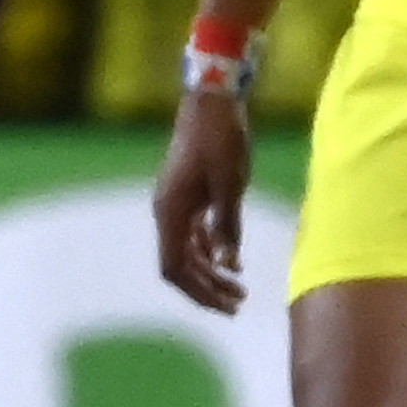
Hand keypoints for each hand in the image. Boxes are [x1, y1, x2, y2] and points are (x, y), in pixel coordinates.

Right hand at [152, 91, 251, 313]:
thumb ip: (227, 227)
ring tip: (240, 287)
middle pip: (179, 264)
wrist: (212, 101)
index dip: (199, 292)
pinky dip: (208, 249)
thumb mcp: (230, 186)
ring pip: (186, 249)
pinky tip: (232, 257)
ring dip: (210, 270)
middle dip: (207, 287)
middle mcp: (166, 210)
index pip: (175, 268)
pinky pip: (191, 232)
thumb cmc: (222, 140)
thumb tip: (228, 265)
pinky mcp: (185, 192)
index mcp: (170, 211)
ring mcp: (174, 201)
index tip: (227, 305)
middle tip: (240, 303)